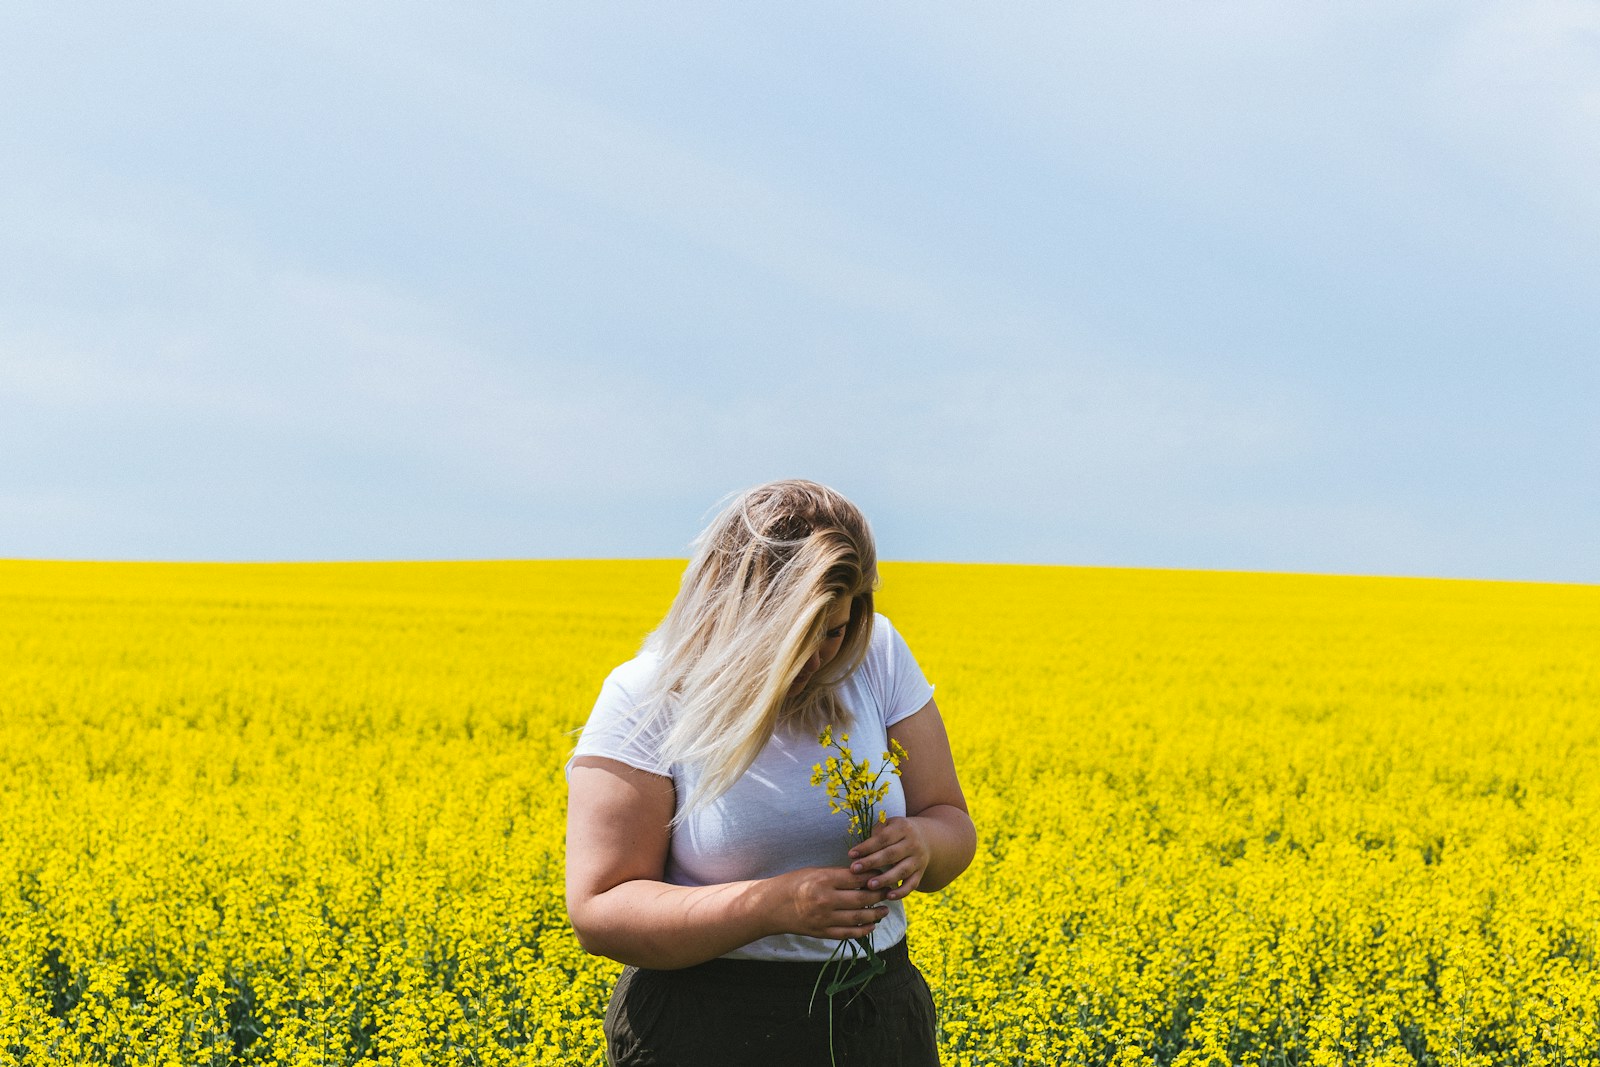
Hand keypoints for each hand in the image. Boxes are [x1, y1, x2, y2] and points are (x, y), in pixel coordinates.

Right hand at [768, 866, 888, 940]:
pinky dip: (862, 931)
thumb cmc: (793, 884)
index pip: (857, 878)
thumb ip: (838, 875)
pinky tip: (871, 926)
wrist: (771, 906)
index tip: (883, 876)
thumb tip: (864, 876)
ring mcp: (824, 918)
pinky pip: (848, 933)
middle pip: (862, 898)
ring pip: (858, 917)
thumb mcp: (815, 871)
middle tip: (889, 893)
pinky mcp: (822, 932)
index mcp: (824, 879)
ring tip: (884, 910)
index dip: (873, 877)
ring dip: (875, 914)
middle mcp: (826, 899)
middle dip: (879, 896)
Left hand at [847, 816, 929, 900]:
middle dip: (871, 863)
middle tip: (854, 870)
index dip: (866, 847)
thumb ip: (875, 834)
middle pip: (891, 854)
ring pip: (901, 871)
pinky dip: (901, 892)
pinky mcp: (920, 873)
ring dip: (885, 879)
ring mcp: (918, 859)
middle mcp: (912, 843)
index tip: (851, 855)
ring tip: (869, 885)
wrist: (926, 838)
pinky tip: (888, 896)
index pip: (883, 838)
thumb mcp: (889, 825)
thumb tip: (859, 851)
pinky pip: (912, 884)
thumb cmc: (897, 832)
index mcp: (902, 828)